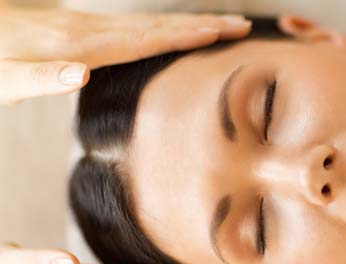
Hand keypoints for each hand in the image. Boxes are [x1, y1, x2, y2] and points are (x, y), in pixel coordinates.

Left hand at [0, 6, 250, 104]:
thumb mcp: (1, 81)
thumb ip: (37, 78)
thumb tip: (78, 74)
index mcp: (80, 46)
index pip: (146, 38)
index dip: (187, 35)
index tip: (224, 32)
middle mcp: (90, 30)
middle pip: (160, 25)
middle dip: (204, 24)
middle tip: (243, 25)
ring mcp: (87, 26)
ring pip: (152, 22)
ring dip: (191, 23)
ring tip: (223, 25)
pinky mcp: (83, 29)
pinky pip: (138, 27)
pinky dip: (167, 28)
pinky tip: (174, 33)